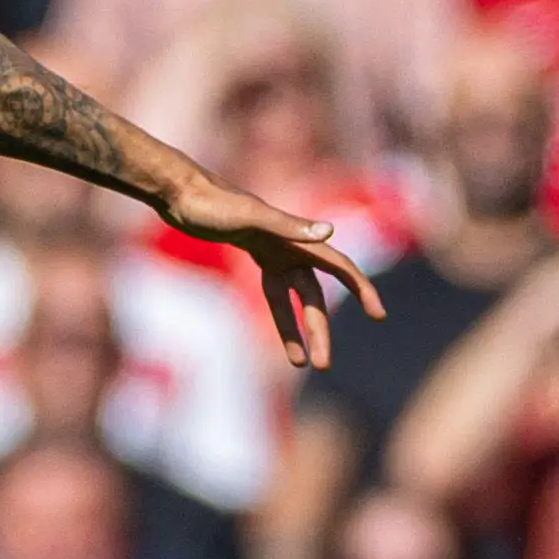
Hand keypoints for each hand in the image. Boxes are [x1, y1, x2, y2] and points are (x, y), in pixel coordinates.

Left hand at [155, 175, 382, 367]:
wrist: (180, 193)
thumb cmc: (212, 203)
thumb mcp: (249, 216)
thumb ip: (288, 226)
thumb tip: (330, 231)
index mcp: (297, 238)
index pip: (340, 267)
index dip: (362, 290)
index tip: (378, 314)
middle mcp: (291, 246)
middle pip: (313, 296)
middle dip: (319, 330)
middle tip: (323, 364)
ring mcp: (273, 251)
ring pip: (293, 299)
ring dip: (296, 329)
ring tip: (300, 363)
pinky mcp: (255, 253)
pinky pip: (274, 291)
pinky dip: (279, 313)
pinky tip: (281, 335)